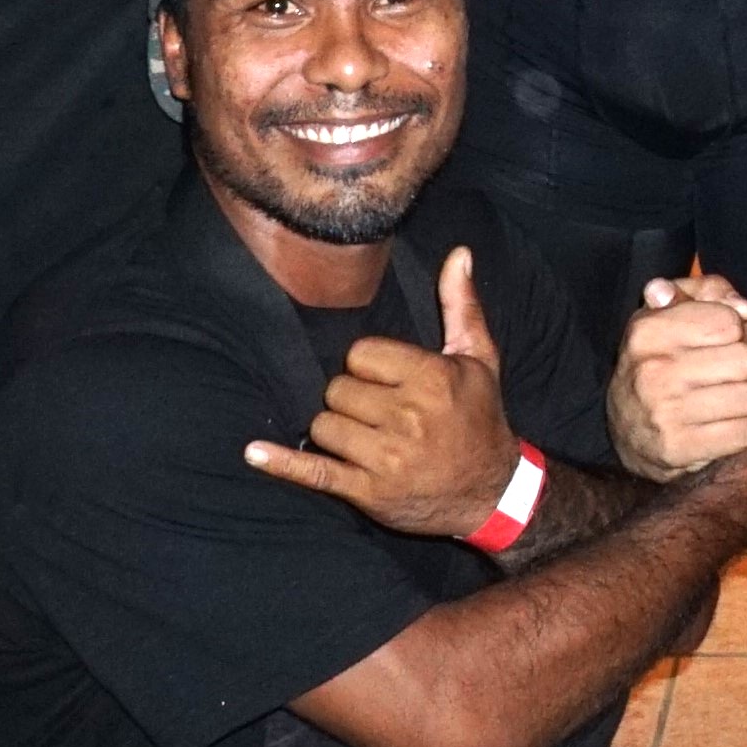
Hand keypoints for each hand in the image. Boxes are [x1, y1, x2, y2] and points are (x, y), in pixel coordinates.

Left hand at [245, 248, 524, 536]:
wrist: (492, 493)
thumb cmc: (480, 418)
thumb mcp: (478, 359)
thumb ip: (461, 305)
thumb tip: (458, 253)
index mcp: (432, 379)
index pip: (360, 354)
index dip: (369, 366)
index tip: (390, 381)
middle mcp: (408, 418)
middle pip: (337, 389)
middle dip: (351, 399)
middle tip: (381, 413)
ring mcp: (386, 458)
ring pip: (323, 426)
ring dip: (336, 431)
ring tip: (367, 438)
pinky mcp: (368, 492)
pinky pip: (315, 471)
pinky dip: (282, 463)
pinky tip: (254, 453)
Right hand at [610, 271, 746, 480]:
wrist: (629, 430)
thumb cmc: (661, 360)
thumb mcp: (670, 313)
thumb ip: (708, 290)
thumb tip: (745, 307)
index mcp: (647, 331)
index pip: (727, 322)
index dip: (737, 330)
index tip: (733, 341)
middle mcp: (651, 371)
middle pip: (744, 360)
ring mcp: (662, 412)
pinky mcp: (678, 447)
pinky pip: (743, 433)